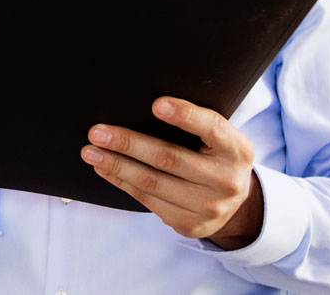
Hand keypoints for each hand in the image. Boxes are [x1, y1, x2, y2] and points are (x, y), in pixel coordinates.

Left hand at [80, 96, 263, 248]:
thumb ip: (197, 126)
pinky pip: (146, 200)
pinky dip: (121, 182)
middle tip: (98, 132)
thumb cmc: (218, 160)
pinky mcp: (189, 224)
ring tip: (91, 151)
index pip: (213, 128)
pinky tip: (104, 169)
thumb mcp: (222, 141)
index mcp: (238, 151)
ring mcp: (208, 207)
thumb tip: (147, 107)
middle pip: (169, 158)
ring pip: (151, 182)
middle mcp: (227, 181)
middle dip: (128, 143)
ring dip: (115, 165)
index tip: (156, 104)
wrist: (235, 208)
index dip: (185, 116)